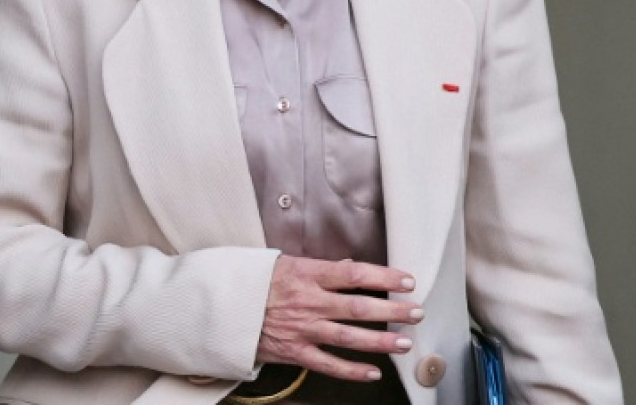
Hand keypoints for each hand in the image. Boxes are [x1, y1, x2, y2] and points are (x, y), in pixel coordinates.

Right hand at [256, 255, 423, 381]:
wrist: (219, 307)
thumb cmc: (254, 281)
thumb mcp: (285, 263)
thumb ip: (320, 268)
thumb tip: (349, 267)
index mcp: (308, 274)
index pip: (355, 274)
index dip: (385, 277)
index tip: (407, 280)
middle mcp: (309, 302)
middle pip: (359, 307)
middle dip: (392, 310)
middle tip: (416, 312)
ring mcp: (302, 329)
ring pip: (348, 338)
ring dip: (380, 341)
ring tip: (404, 343)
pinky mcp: (293, 352)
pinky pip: (327, 364)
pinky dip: (352, 371)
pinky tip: (373, 373)